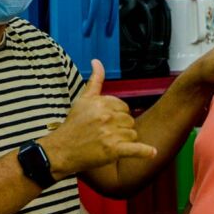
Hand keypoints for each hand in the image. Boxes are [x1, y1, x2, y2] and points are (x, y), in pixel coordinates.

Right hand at [41, 60, 155, 178]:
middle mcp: (106, 116)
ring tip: (107, 143)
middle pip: (129, 121)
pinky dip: (144, 151)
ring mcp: (110, 134)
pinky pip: (135, 148)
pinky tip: (152, 152)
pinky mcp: (113, 150)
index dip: (117, 116)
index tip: (105, 122)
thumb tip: (97, 61)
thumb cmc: (73, 125)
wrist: (61, 150)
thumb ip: (95, 80)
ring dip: (124, 140)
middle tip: (104, 134)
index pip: (124, 108)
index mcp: (101, 103)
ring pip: (132, 134)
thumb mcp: (83, 99)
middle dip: (121, 128)